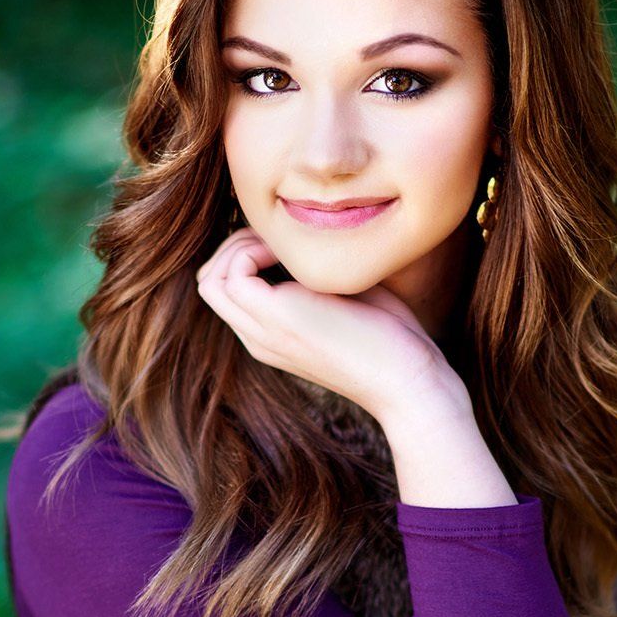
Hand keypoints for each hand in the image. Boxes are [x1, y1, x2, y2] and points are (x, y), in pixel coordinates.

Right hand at [194, 228, 466, 423]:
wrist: (406, 379)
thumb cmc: (391, 342)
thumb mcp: (346, 300)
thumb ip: (319, 278)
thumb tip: (316, 237)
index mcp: (272, 337)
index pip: (230, 289)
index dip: (249, 255)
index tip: (289, 244)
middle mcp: (259, 338)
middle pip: (211, 283)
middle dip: (237, 245)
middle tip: (281, 239)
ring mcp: (263, 332)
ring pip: (211, 280)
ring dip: (241, 246)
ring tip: (283, 244)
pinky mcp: (274, 319)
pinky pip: (233, 274)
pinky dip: (255, 250)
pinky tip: (293, 254)